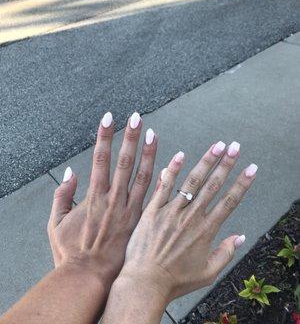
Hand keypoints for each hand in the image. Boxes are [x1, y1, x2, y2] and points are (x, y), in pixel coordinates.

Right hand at [47, 111, 156, 290]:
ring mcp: (129, 209)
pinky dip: (162, 181)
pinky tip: (171, 167)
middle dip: (129, 137)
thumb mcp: (56, 222)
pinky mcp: (140, 220)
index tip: (109, 118)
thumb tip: (70, 171)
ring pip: (141, 175)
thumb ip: (62, 195)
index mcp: (93, 196)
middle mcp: (113, 198)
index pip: (100, 158)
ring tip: (154, 133)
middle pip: (123, 161)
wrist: (90, 277)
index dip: (105, 136)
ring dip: (148, 153)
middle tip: (136, 117)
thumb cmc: (72, 251)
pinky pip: (154, 197)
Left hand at [118, 141, 256, 303]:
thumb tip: (241, 237)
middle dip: (226, 164)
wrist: (145, 283)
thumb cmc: (175, 281)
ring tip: (216, 146)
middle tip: (235, 147)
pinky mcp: (153, 211)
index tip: (251, 169)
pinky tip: (180, 155)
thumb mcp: (207, 273)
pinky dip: (173, 171)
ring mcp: (172, 212)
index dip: (242, 183)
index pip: (229, 201)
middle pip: (213, 185)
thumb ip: (226, 253)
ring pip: (192, 182)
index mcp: (206, 230)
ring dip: (205, 162)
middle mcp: (191, 217)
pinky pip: (164, 187)